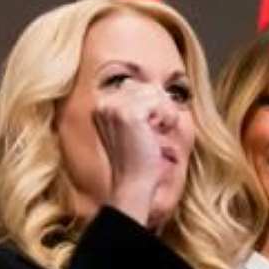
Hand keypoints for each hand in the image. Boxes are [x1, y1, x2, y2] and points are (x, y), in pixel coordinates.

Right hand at [93, 79, 173, 226]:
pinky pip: (160, 102)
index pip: (134, 86)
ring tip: (158, 130)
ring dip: (165, 111)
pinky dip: (167, 117)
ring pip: (154, 92)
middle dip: (159, 106)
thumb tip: (158, 87)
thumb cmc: (138, 158)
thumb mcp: (134, 126)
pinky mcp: (129, 115)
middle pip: (145, 86)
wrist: (133, 182)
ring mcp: (114, 108)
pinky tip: (159, 132)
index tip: (150, 126)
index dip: (151, 103)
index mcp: (100, 106)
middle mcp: (103, 104)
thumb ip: (138, 104)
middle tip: (157, 128)